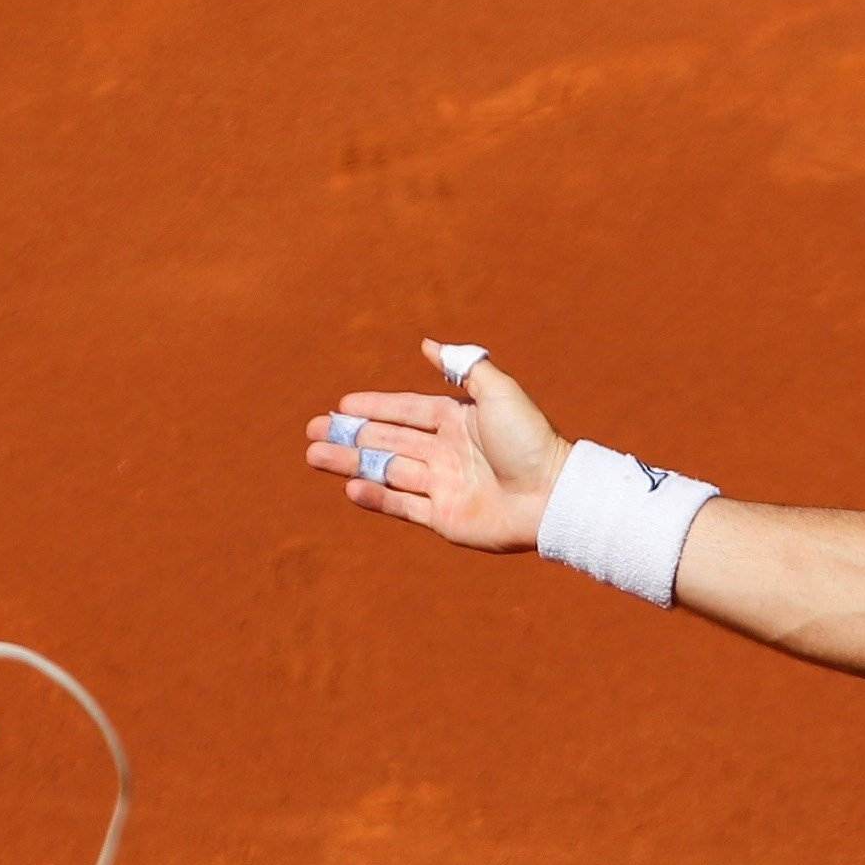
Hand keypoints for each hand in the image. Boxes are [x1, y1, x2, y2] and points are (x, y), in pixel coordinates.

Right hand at [301, 342, 567, 553]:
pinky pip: (404, 506)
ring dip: (350, 464)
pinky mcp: (445, 520)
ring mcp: (443, 488)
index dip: (374, 407)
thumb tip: (426, 344)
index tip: (342, 405)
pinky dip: (377, 497)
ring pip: (387, 472)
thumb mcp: (498, 391)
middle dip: (349, 436)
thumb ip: (463, 366)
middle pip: (388, 442)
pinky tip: (351, 487)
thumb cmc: (530, 441)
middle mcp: (446, 453)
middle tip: (311, 432)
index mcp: (457, 421)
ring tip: (314, 457)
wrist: (552, 496)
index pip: (405, 411)